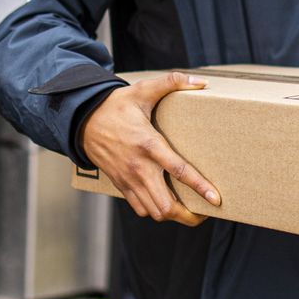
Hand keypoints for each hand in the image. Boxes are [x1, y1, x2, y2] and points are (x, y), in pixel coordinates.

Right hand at [79, 72, 219, 225]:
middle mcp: (139, 167)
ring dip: (173, 216)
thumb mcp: (142, 90)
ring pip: (154, 212)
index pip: (179, 170)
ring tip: (191, 212)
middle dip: (189, 215)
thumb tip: (200, 82)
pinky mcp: (121, 184)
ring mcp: (129, 179)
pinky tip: (167, 204)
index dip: (199, 187)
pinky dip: (155, 211)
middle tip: (205, 212)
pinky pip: (141, 209)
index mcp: (149, 144)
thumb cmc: (116, 106)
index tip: (216, 199)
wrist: (82, 120)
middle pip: (166, 205)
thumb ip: (171, 82)